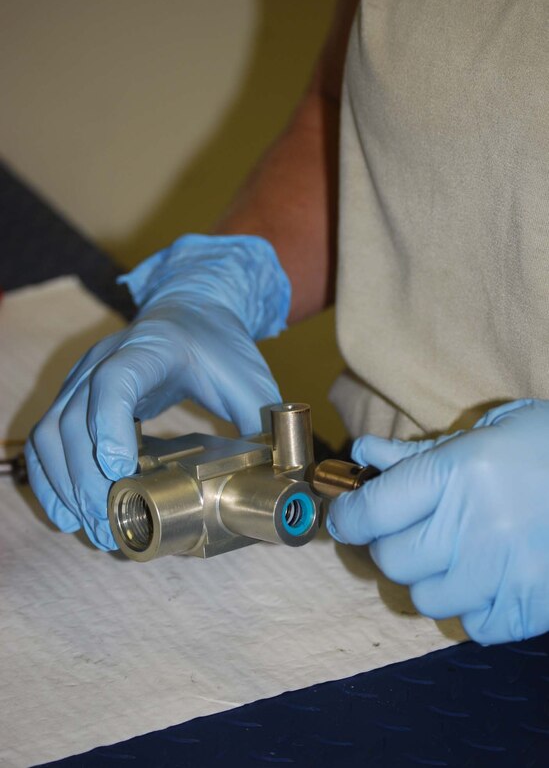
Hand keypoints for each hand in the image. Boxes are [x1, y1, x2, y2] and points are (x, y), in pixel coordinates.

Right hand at [25, 234, 289, 550]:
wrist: (192, 311)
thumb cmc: (221, 346)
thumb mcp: (250, 380)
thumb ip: (265, 424)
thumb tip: (284, 480)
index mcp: (152, 348)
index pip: (115, 382)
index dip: (110, 427)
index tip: (120, 471)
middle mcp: (106, 358)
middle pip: (73, 417)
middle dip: (85, 479)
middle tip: (109, 526)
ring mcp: (83, 376)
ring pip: (51, 431)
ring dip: (64, 485)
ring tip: (93, 528)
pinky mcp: (75, 395)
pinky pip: (46, 437)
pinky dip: (50, 477)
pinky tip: (68, 510)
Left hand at [327, 399, 548, 643]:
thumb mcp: (485, 432)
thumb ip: (418, 451)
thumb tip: (365, 454)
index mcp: (459, 472)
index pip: (371, 510)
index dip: (349, 515)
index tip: (348, 517)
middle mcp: (476, 525)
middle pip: (392, 559)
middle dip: (392, 542)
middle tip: (414, 527)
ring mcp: (505, 572)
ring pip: (425, 597)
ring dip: (432, 576)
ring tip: (460, 550)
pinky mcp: (531, 606)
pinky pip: (471, 624)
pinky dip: (472, 605)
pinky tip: (491, 575)